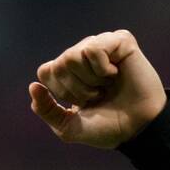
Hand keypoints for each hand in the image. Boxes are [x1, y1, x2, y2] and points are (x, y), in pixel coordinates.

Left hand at [28, 30, 165, 147]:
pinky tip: (115, 74)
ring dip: (89, 80)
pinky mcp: (120, 41)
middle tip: (97, 96)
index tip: (79, 103)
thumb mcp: (68, 127)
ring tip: (106, 86)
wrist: (136, 128)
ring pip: (73, 55)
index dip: (60, 91)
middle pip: (59, 64)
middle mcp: (83, 55)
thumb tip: (33, 86)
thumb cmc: (105, 126)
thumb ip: (46, 110)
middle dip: (76, 89)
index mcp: (69, 72)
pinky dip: (101, 68)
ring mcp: (101, 46)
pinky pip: (93, 48)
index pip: (46, 71)